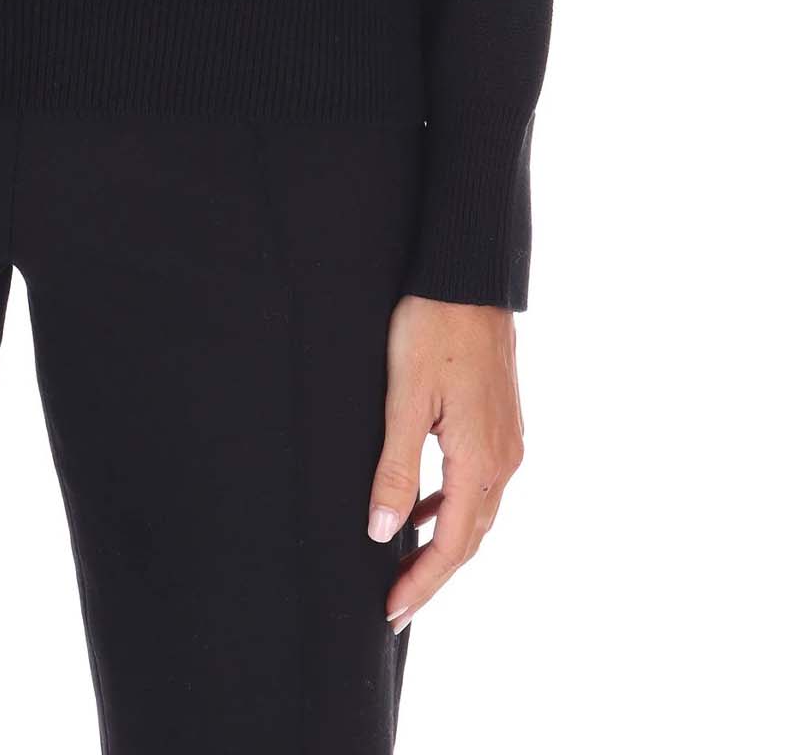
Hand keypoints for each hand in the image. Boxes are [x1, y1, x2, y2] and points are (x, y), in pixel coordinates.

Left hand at [367, 294, 524, 632]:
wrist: (468, 278)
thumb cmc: (432, 329)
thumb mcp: (404, 398)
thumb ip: (396, 469)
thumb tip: (383, 533)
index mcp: (480, 462)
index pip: (453, 545)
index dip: (422, 584)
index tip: (391, 613)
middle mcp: (504, 460)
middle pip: (470, 539)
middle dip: (432, 575)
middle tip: (393, 605)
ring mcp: (508, 443)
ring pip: (476, 514)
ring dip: (443, 544)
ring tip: (404, 567)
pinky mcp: (501, 425)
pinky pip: (477, 486)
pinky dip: (450, 508)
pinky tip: (421, 508)